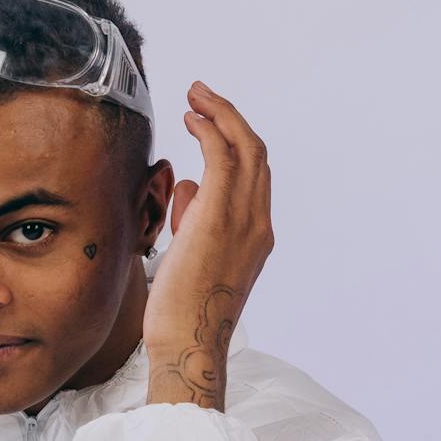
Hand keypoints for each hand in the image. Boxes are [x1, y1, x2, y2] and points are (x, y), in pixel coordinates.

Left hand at [143, 82, 273, 410]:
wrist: (188, 345)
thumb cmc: (182, 313)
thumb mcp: (191, 259)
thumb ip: (195, 221)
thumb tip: (188, 188)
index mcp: (256, 236)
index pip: (255, 175)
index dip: (233, 140)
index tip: (205, 122)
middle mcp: (259, 224)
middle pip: (256, 153)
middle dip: (229, 116)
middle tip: (200, 94)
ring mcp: (244, 221)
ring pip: (244, 148)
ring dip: (219, 114)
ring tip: (194, 95)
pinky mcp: (219, 220)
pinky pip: (222, 159)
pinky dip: (210, 131)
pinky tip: (191, 120)